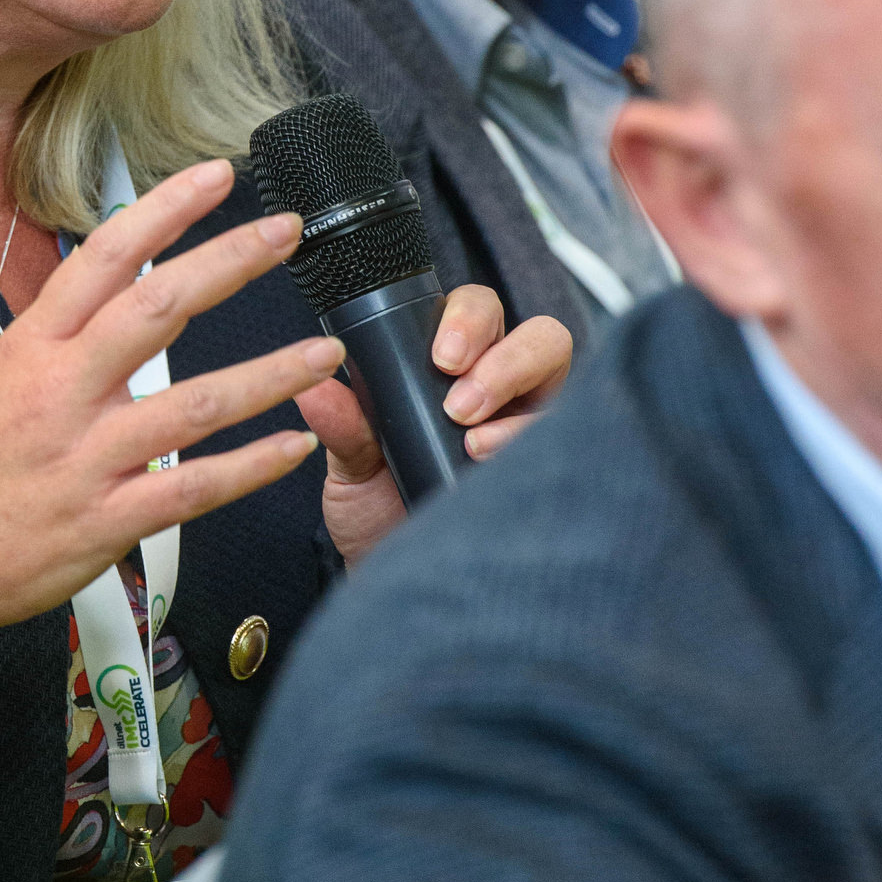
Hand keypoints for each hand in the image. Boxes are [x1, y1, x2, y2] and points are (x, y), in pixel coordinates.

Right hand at [0, 160, 342, 754]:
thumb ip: (48, 346)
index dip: (163, 208)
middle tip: (287, 232)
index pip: (103, 257)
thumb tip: (101, 310)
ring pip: (197, 404)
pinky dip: (252, 468)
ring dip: (271, 374)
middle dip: (232, 261)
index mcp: (28, 350)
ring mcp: (86, 460)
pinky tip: (294, 447)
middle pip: (160, 308)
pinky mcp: (105, 523)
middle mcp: (61, 394)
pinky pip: (194, 489)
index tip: (217, 175)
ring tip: (325, 354)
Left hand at [296, 285, 572, 571]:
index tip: (440, 358)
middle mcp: (503, 384)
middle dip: (505, 358)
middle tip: (459, 402)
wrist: (394, 569)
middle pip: (538, 336)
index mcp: (452, 364)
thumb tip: (314, 389)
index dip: (467, 320)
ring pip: (562, 379)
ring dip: (518, 399)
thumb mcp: (353, 466)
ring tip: (473, 440)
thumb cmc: (377, 506)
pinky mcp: (548, 466)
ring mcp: (531, 423)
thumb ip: (343, 426)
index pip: (477, 311)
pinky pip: (566, 441)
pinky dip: (531, 444)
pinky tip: (492, 465)